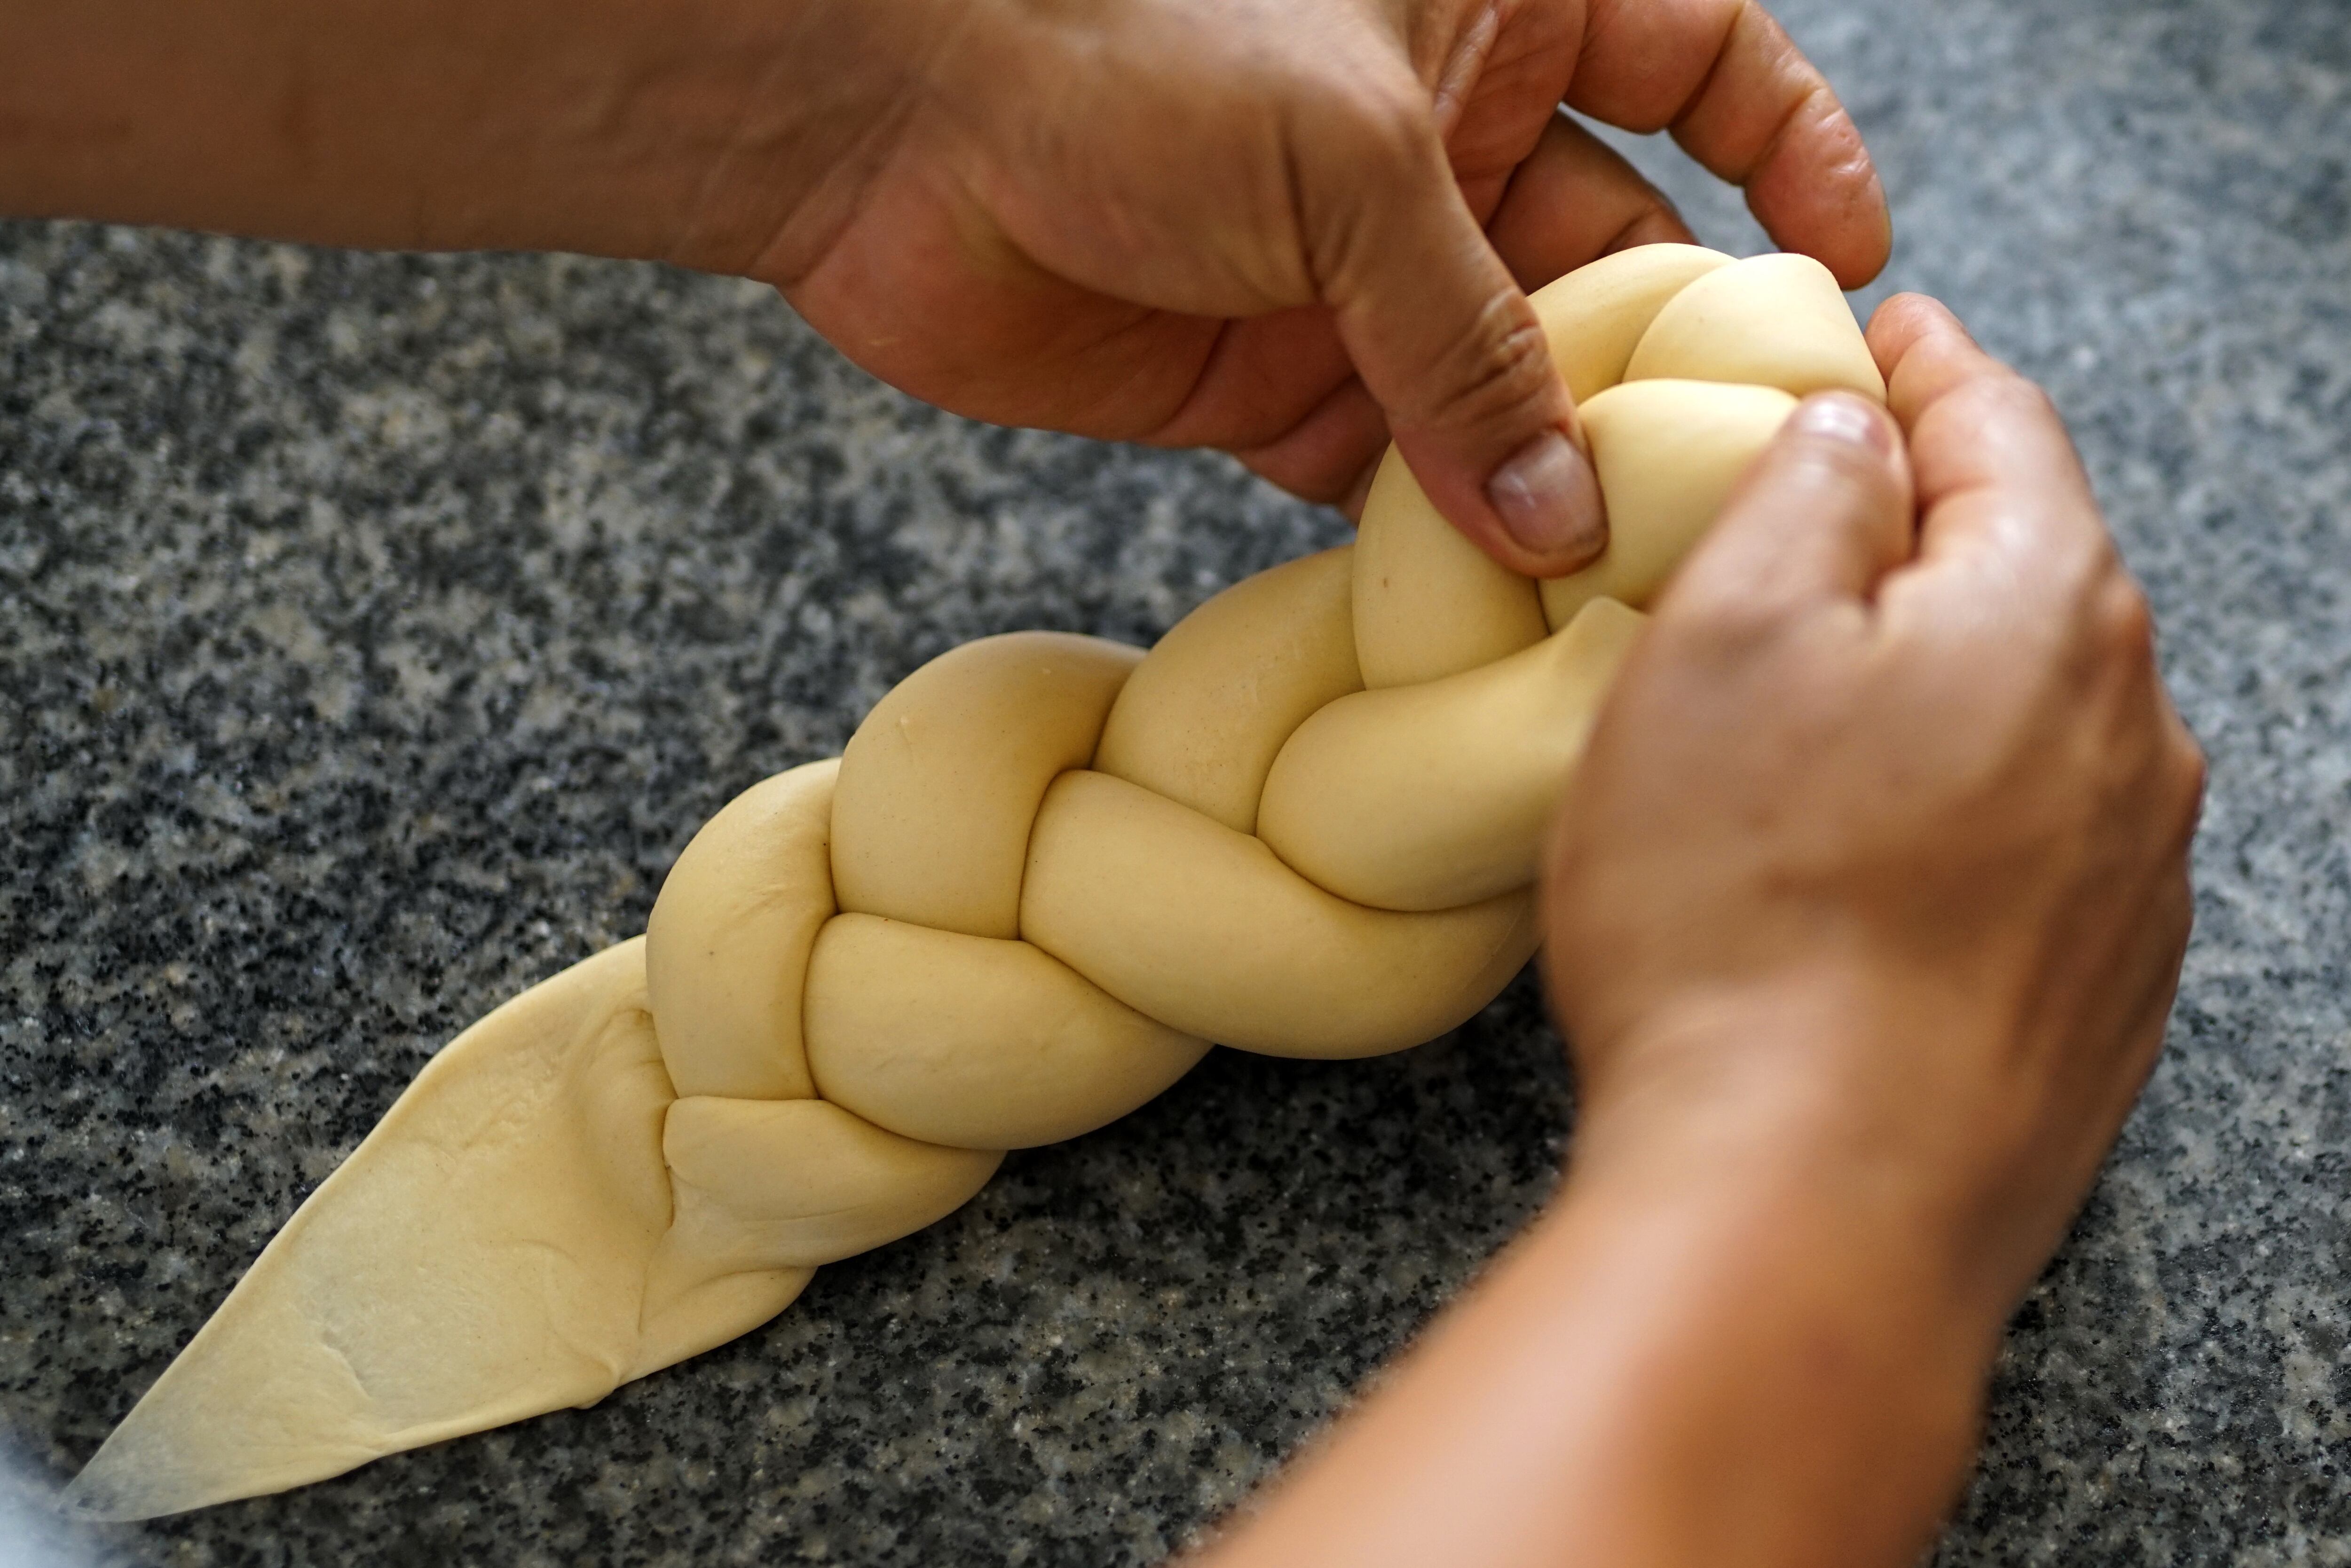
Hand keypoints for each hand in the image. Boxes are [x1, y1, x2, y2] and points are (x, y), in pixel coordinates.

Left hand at [1, 0, 1886, 571]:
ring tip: (1626, 574)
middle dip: (1669, 360)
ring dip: (1556, 470)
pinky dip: (1438, 527)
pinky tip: (1489, 598)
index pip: (1699, 57)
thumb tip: (1557, 512)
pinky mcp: (1276, 381)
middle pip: (1618, 253)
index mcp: (1495, 10)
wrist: (885, 126)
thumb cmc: (1119, 52)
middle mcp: (1448, 141)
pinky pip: (1394, 463)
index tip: (1852, 263)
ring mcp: (1362, 270)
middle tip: (1732, 486)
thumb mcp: (1352, 161)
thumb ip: (1468, 335)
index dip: (1790, 149)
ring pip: (1507, 382)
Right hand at [1547, 295, 2202, 1323]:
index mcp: (2048, 609)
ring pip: (2031, 708)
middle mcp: (2129, 733)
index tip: (1876, 331)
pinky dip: (1953, 797)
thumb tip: (1852, 428)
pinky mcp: (2094, 991)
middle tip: (1825, 490)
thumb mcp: (1721, 638)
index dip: (1922, 363)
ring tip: (1825, 676)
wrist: (1810, 1204)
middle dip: (1933, 513)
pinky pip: (2028, 836)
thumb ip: (1800, 488)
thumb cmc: (1740, 915)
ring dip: (1939, 667)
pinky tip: (1869, 840)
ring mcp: (2128, 876)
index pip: (1998, 426)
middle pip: (2031, 565)